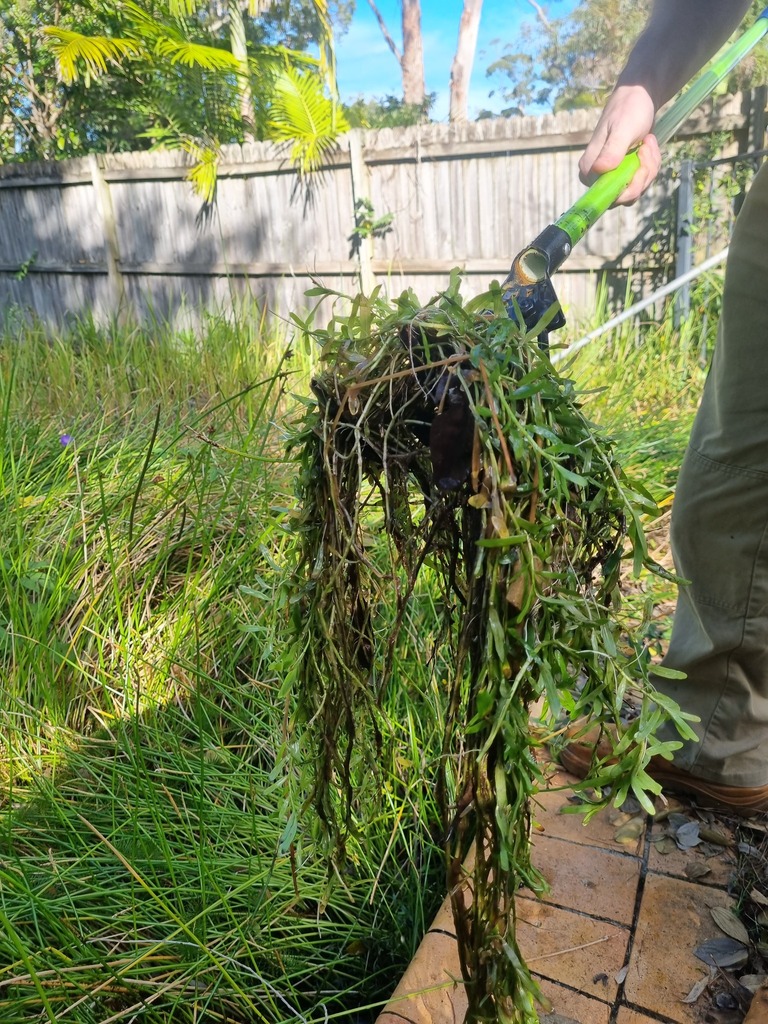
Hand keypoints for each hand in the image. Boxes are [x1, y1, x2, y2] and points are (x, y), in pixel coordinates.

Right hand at [579, 85, 660, 204]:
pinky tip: (648, 144)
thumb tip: (599, 170)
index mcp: (590, 168)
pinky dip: (651, 165)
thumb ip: (611, 151)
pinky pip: (641, 181)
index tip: (639, 156)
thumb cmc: (628, 109)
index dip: (629, 184)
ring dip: (649, 167)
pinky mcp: (624, 174)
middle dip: (643, 174)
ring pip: (635, 189)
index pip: (607, 195)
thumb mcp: (622, 129)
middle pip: (624, 196)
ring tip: (648, 142)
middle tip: (647, 146)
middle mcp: (597, 176)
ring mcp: (612, 176)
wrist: (638, 96)